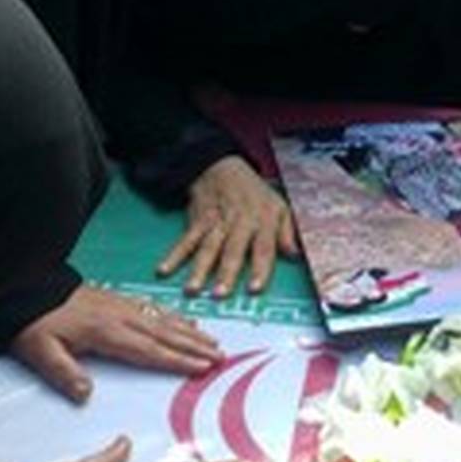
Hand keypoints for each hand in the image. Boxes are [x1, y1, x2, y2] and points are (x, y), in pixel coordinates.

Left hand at [11, 286, 223, 402]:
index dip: (178, 360)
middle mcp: (122, 318)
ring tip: (214, 342)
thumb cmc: (36, 321)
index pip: (150, 350)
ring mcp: (124, 307)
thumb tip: (85, 394)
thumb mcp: (41, 350)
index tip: (203, 367)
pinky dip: (176, 316)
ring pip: (166, 321)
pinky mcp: (121, 300)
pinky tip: (187, 320)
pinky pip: (156, 308)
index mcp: (107, 332)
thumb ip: (64, 373)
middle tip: (221, 356)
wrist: (29, 289)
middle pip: (167, 335)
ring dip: (192, 333)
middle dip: (196, 347)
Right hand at [157, 156, 298, 297]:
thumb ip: (288, 233)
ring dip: (199, 268)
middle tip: (220, 294)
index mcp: (263, 220)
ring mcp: (217, 221)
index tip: (254, 289)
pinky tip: (165, 270)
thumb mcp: (280, 206)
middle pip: (232, 250)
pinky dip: (174, 254)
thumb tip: (295, 255)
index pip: (263, 248)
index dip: (259, 269)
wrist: (222, 167)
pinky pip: (185, 239)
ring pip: (207, 247)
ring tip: (193, 289)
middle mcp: (239, 222)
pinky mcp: (198, 220)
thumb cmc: (255, 193)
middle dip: (225, 272)